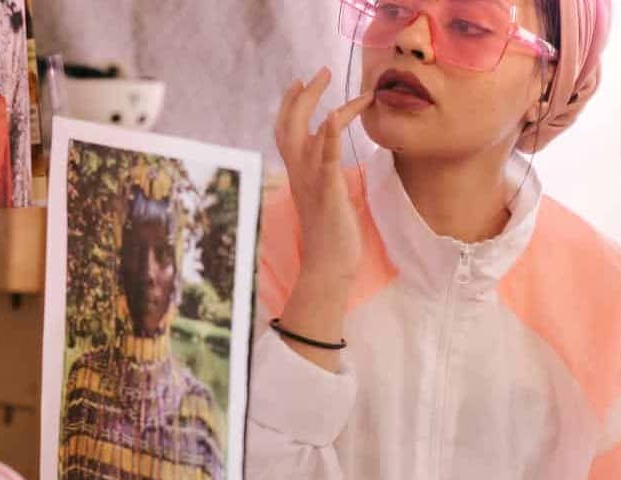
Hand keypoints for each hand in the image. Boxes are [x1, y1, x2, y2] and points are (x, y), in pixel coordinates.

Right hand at [275, 67, 374, 283]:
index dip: (290, 105)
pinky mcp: (328, 190)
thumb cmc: (330, 237)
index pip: (286, 133)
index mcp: (298, 175)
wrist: (328, 266)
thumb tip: (329, 172)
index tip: (300, 82)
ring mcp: (311, 181)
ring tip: (326, 79)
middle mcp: (298, 174)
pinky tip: (334, 113)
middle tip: (319, 72)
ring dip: (314, 102)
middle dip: (302, 95)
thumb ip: (322, 180)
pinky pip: (325, 157)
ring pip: (302, 133)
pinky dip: (327, 134)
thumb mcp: (324, 200)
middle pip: (288, 125)